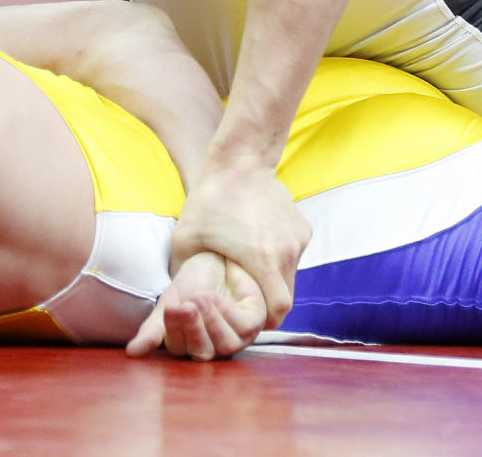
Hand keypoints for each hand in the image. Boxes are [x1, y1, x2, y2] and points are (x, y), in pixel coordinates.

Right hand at [127, 251, 265, 359]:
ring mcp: (236, 336)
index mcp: (192, 344)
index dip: (175, 333)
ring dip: (210, 321)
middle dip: (193, 331)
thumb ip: (153, 329)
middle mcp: (215, 345)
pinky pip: (242, 327)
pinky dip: (226, 312)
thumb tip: (132, 353)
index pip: (181, 351)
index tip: (170, 309)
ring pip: (225, 346)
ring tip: (200, 297)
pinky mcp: (254, 323)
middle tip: (184, 307)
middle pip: (203, 354)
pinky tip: (215, 296)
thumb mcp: (169, 302)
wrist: (215, 256)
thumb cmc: (193, 282)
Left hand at [164, 162, 309, 346]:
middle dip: (269, 303)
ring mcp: (298, 239)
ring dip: (274, 278)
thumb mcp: (186, 239)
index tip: (250, 319)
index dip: (265, 320)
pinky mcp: (303, 227)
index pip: (277, 309)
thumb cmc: (209, 200)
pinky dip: (280, 256)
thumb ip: (185, 274)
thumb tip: (179, 300)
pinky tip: (259, 242)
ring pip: (291, 274)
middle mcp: (287, 252)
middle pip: (287, 296)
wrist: (240, 161)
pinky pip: (294, 253)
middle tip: (249, 300)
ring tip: (251, 267)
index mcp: (262, 259)